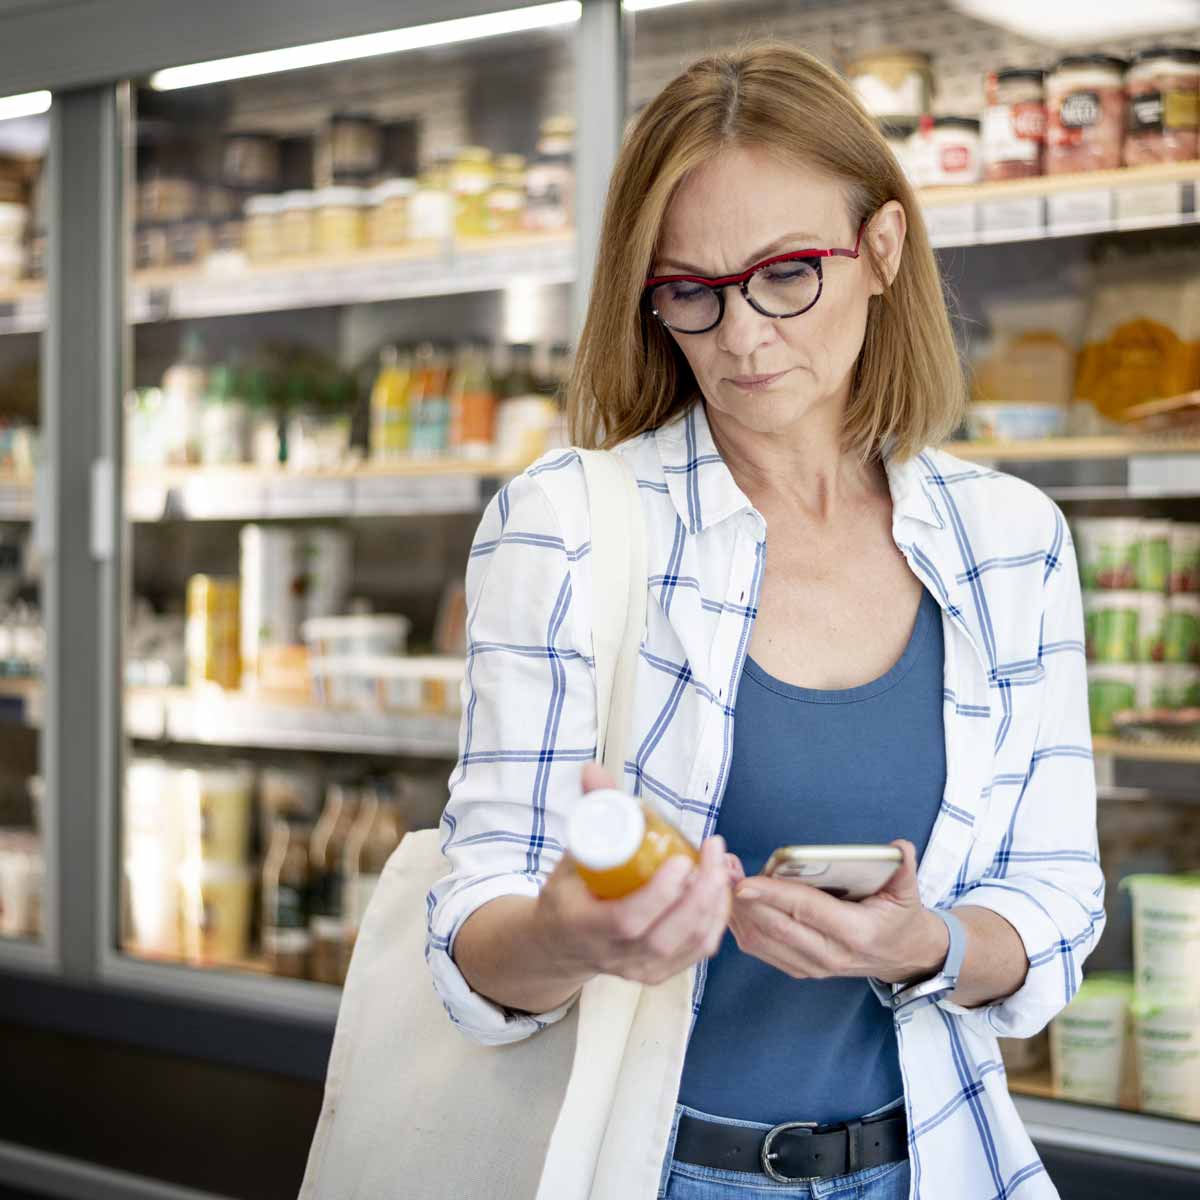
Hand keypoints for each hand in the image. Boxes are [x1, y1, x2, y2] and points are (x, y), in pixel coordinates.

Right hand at [531, 764, 732, 986]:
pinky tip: (719, 889)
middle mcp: (613, 956)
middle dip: (700, 894)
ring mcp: (639, 970)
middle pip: (666, 937)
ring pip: (688, 945)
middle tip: (713, 852)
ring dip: (714, 903)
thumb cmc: (569, 892)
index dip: (658, 894)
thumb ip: (591, 812)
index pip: (627, 921)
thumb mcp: (574, 853)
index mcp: (584, 926)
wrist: (561, 943)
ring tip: (719, 864)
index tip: (681, 859)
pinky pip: (698, 950)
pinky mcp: (659, 973)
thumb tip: (593, 768)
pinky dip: (716, 918)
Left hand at [729, 839, 948, 984]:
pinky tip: (729, 900)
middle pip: (776, 926)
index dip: (773, 895)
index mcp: (856, 933)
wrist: (902, 957)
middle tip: (721, 868)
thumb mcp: (907, 894)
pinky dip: (741, 925)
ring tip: (719, 877)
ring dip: (737, 910)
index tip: (745, 881)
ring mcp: (813, 967)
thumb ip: (903, 870)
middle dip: (745, 898)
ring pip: (762, 941)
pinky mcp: (800, 969)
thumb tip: (899, 847)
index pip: (806, 910)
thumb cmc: (900, 919)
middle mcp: (830, 956)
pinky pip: (762, 949)